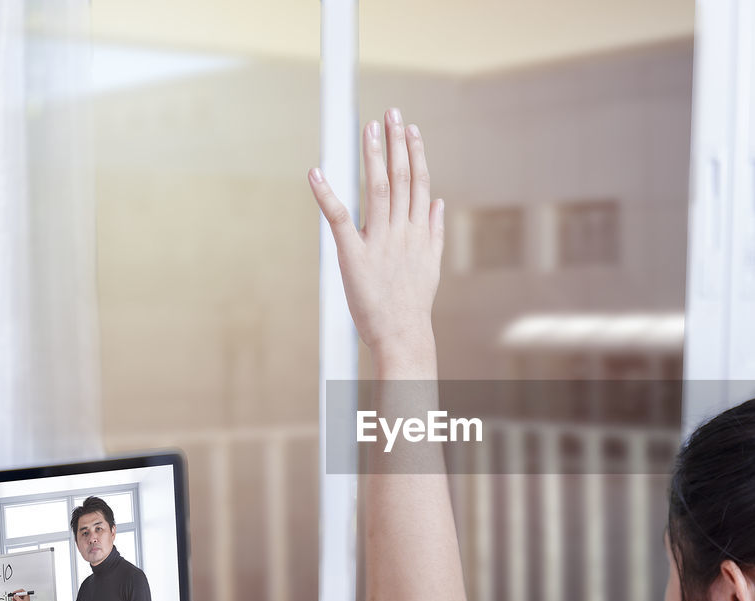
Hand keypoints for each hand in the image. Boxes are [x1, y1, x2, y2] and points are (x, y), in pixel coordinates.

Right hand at [10, 589, 34, 600]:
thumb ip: (17, 597)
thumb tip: (15, 595)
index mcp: (26, 596)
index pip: (21, 591)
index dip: (17, 591)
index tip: (13, 593)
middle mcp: (25, 598)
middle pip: (18, 595)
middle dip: (15, 598)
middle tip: (13, 599)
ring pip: (17, 599)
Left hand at [309, 108, 444, 358]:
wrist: (403, 335)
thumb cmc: (413, 304)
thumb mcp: (432, 265)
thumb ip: (434, 231)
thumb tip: (438, 202)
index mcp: (419, 232)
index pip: (419, 182)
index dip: (415, 153)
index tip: (411, 128)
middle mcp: (402, 231)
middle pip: (401, 178)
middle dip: (396, 143)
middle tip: (391, 112)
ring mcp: (379, 241)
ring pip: (378, 189)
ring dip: (374, 156)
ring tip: (371, 128)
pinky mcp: (354, 255)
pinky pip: (340, 219)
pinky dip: (326, 195)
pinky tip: (316, 172)